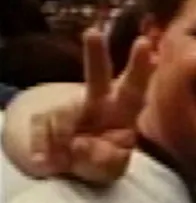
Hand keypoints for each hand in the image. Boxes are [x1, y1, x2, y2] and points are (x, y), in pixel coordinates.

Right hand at [27, 28, 152, 183]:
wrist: (69, 162)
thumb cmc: (102, 158)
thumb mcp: (111, 169)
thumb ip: (107, 160)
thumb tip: (83, 144)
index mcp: (125, 109)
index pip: (136, 87)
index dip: (140, 68)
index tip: (145, 45)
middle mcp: (98, 100)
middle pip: (97, 75)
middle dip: (95, 54)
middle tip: (93, 33)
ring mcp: (68, 106)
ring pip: (62, 118)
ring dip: (65, 143)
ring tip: (70, 158)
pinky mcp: (43, 115)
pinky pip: (43, 134)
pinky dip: (49, 152)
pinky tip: (55, 158)